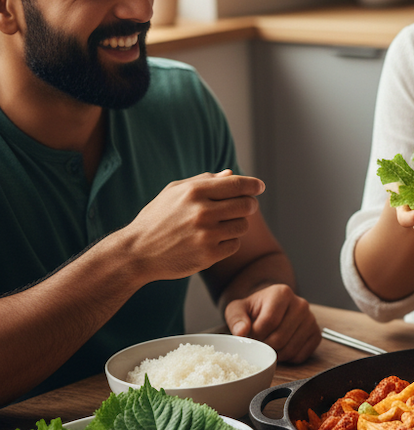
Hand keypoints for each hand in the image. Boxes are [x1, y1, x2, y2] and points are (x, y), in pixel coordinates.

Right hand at [125, 170, 264, 280]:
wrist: (137, 252)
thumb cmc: (158, 218)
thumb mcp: (173, 192)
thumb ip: (204, 181)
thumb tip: (231, 174)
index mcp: (194, 192)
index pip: (237, 184)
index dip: (253, 185)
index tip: (259, 187)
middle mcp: (202, 212)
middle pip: (247, 205)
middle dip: (248, 205)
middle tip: (242, 207)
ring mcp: (206, 235)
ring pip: (243, 226)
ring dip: (237, 224)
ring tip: (221, 225)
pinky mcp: (209, 255)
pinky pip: (235, 244)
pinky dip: (228, 242)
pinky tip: (213, 240)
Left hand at [224, 283, 320, 363]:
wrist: (270, 309)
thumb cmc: (254, 310)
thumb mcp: (237, 310)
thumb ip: (236, 319)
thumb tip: (241, 332)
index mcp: (282, 293)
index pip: (268, 322)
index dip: (256, 334)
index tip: (251, 334)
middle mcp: (301, 304)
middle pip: (280, 338)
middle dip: (265, 345)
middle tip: (259, 342)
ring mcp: (311, 319)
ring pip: (291, 349)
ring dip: (275, 354)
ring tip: (269, 345)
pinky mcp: (316, 334)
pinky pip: (301, 355)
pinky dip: (288, 358)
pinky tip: (281, 348)